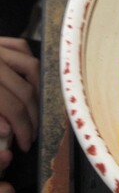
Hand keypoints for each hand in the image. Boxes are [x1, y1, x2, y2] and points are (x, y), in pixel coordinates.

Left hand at [0, 37, 39, 152]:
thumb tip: (7, 131)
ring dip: (38, 89)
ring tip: (37, 108)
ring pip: (30, 66)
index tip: (24, 145)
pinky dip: (29, 61)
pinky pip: (20, 48)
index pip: (11, 107)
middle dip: (32, 116)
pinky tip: (29, 78)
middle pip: (25, 90)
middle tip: (33, 133)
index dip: (22, 129)